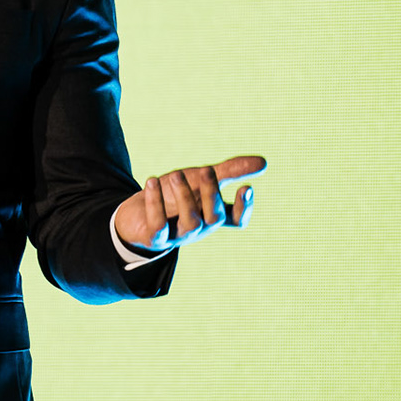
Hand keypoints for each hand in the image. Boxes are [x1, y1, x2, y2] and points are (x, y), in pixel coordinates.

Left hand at [113, 155, 265, 254]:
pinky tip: (152, 181)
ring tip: (175, 174)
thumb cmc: (174, 196)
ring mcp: (178, 234)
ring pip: (190, 222)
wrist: (135, 214)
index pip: (237, 219)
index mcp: (212, 215)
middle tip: (206, 170)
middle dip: (212, 193)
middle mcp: (199, 227)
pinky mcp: (155, 237)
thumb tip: (264, 162)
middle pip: (214, 217)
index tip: (245, 187)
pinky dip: (155, 204)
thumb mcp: (200, 179)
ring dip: (184, 196)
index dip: (244, 208)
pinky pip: (158, 226)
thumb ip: (230, 171)